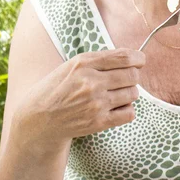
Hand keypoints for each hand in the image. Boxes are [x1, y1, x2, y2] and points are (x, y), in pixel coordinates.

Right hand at [14, 48, 145, 149]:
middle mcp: (91, 82)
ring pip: (133, 94)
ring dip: (129, 93)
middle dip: (133, 76)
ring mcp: (95, 103)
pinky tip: (116, 108)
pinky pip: (129, 113)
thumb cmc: (58, 88)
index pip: (124, 57)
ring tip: (116, 95)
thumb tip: (132, 58)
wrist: (39, 119)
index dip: (138, 58)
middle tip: (124, 80)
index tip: (140, 60)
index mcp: (83, 63)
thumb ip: (99, 60)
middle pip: (133, 75)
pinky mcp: (98, 122)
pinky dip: (127, 110)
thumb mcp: (72, 65)